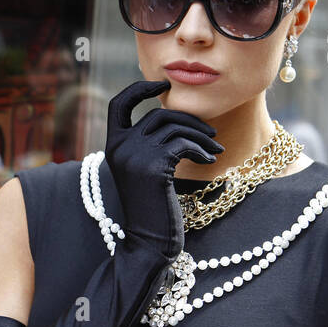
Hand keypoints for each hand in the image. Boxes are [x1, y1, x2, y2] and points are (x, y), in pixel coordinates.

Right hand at [103, 79, 223, 259]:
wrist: (148, 241)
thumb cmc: (151, 208)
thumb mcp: (142, 171)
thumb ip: (146, 145)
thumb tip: (171, 116)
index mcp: (112, 146)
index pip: (118, 103)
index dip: (138, 89)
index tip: (161, 85)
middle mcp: (119, 147)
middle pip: (159, 114)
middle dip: (189, 120)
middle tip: (210, 133)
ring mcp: (135, 156)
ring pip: (175, 127)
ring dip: (201, 135)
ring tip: (215, 148)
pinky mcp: (154, 167)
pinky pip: (184, 144)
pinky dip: (201, 148)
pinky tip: (211, 159)